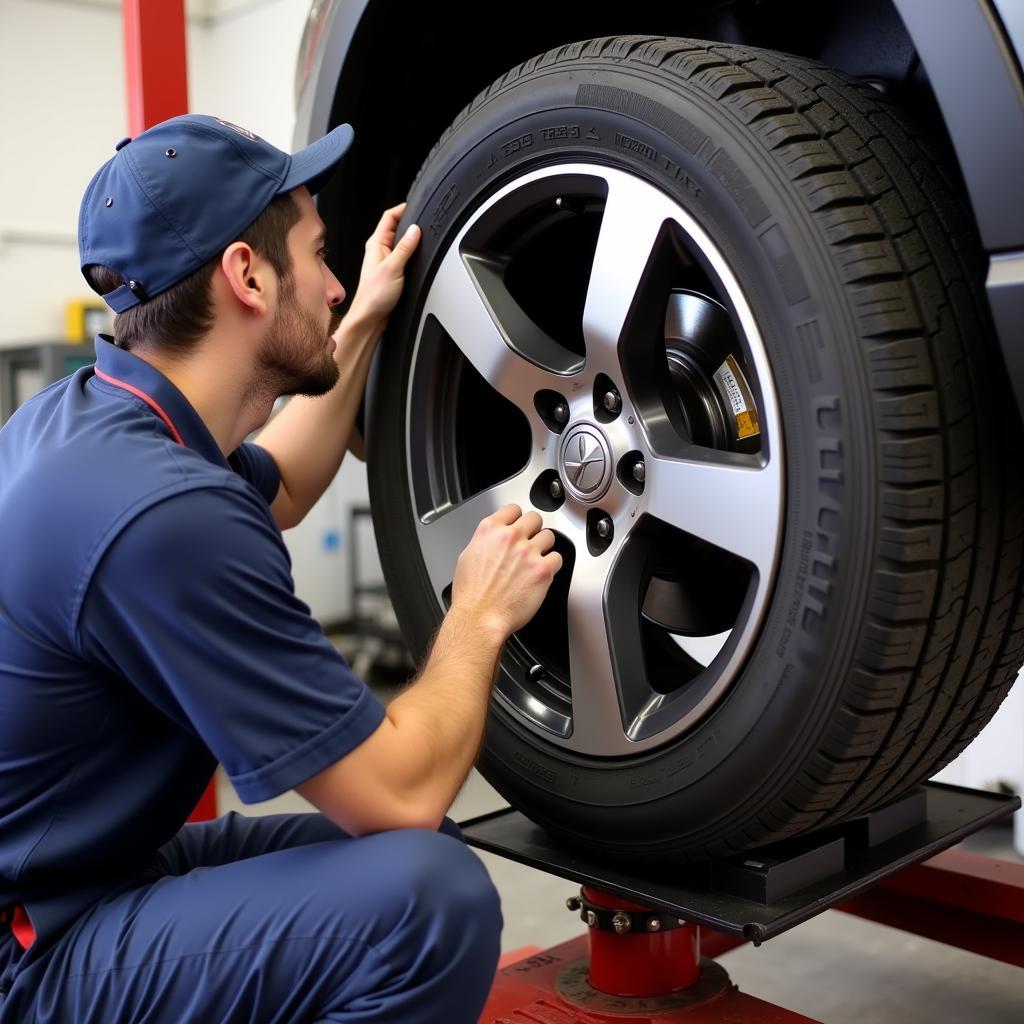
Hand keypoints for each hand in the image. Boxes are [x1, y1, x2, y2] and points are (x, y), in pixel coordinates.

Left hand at [344, 202, 420, 331]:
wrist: (370, 318)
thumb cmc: (374, 296)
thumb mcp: (393, 268)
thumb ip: (405, 248)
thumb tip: (415, 230)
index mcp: (376, 244)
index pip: (389, 217)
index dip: (403, 208)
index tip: (417, 205)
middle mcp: (379, 250)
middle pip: (396, 228)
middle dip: (410, 223)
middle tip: (424, 221)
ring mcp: (385, 261)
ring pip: (400, 243)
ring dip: (411, 240)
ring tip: (423, 237)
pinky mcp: (391, 272)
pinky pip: (402, 257)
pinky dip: (411, 254)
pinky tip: (417, 257)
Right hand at [450, 504, 562, 642]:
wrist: (480, 618)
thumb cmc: (471, 595)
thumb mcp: (467, 557)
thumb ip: (485, 542)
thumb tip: (494, 540)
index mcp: (490, 530)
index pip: (513, 509)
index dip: (517, 518)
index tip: (519, 525)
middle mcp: (510, 537)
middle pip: (534, 518)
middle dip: (533, 530)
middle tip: (530, 542)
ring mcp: (528, 552)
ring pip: (549, 536)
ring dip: (544, 546)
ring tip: (536, 559)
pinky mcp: (543, 570)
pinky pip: (557, 558)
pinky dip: (552, 565)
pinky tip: (542, 572)